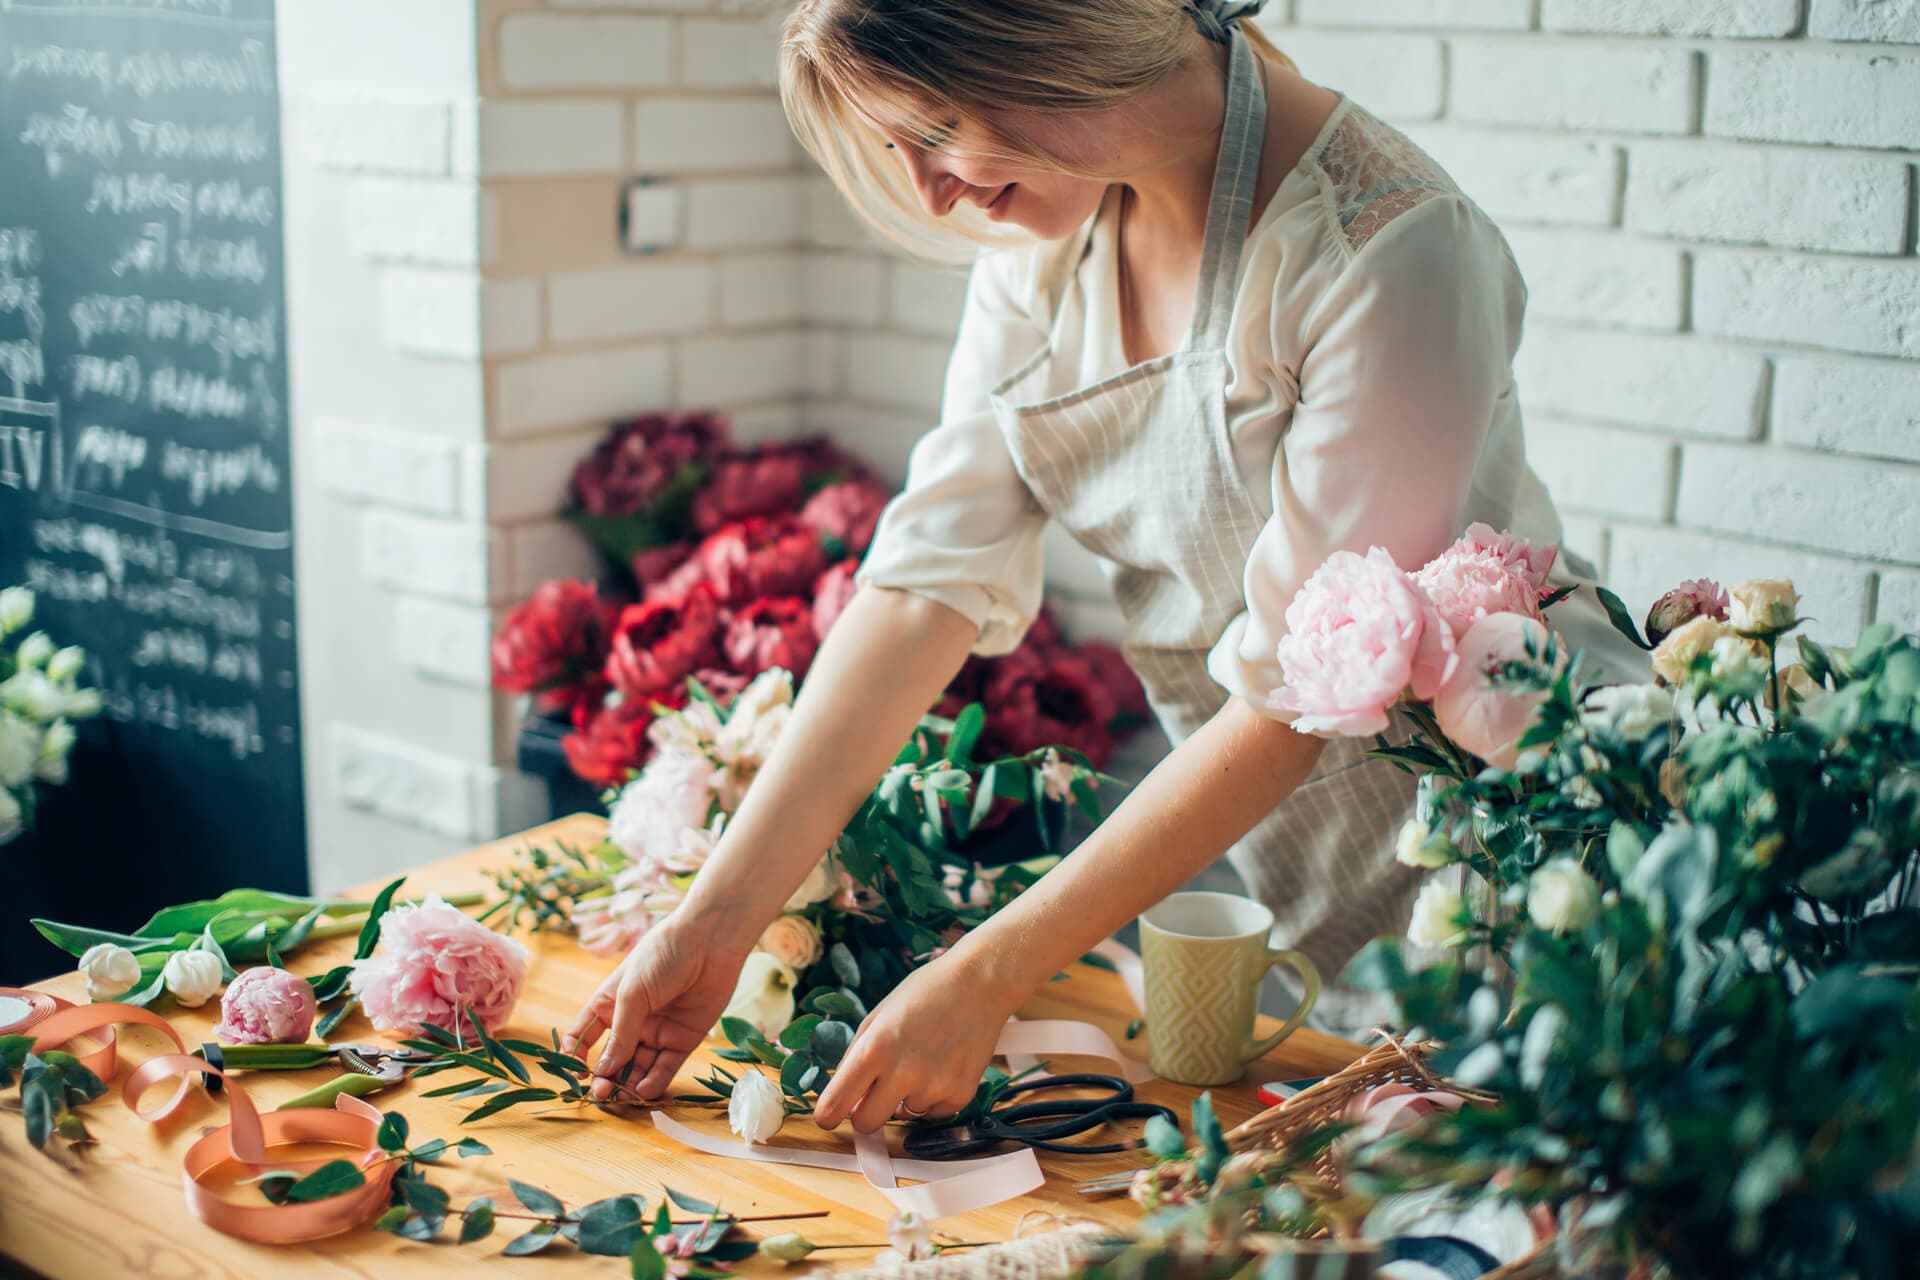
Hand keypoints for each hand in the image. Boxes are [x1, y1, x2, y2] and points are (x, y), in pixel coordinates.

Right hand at [563, 916, 750, 1101]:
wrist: (710, 942)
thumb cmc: (662, 956)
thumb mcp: (632, 994)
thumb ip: (620, 1034)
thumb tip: (603, 1070)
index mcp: (608, 1005)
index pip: (583, 1037)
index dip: (575, 1056)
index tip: (576, 1074)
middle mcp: (631, 1022)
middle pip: (612, 1058)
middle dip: (605, 1078)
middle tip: (601, 1095)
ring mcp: (657, 1032)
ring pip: (638, 1068)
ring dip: (628, 1085)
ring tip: (621, 1099)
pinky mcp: (683, 1040)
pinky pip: (665, 1067)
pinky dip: (654, 1082)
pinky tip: (644, 1091)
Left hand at [812, 953, 1021, 1133]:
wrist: (979, 983)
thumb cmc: (925, 993)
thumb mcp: (878, 1017)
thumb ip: (855, 1059)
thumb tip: (842, 1099)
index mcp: (874, 1049)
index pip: (835, 1106)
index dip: (827, 1115)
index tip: (828, 1116)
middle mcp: (902, 1073)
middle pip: (867, 1124)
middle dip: (866, 1112)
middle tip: (876, 1092)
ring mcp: (934, 1087)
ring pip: (903, 1116)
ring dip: (906, 1097)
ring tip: (923, 1059)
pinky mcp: (960, 1095)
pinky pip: (933, 1113)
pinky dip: (934, 1096)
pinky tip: (943, 1064)